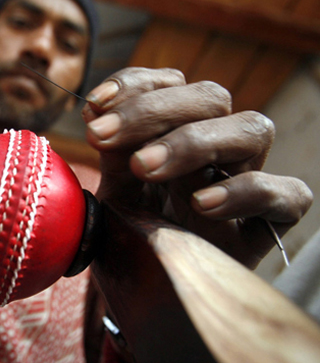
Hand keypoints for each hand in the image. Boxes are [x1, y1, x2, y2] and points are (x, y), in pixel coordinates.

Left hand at [83, 67, 312, 267]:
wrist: (148, 299)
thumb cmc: (130, 241)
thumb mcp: (112, 192)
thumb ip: (112, 153)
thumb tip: (98, 110)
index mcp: (175, 135)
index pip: (172, 85)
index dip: (136, 84)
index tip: (95, 103)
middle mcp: (214, 150)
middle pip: (211, 97)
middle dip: (151, 111)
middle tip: (102, 137)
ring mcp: (244, 182)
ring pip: (253, 129)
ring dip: (193, 141)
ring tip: (143, 169)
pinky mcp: (267, 223)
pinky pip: (286, 194)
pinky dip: (246, 191)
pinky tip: (200, 206)